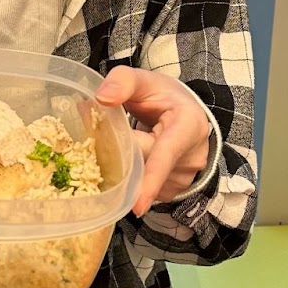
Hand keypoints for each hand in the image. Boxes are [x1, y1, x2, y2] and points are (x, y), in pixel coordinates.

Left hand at [95, 68, 211, 215]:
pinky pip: (142, 188)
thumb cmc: (164, 97)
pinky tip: (126, 161)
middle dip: (118, 159)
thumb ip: (123, 81)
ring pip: (141, 180)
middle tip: (96, 141)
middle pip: (144, 167)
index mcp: (188, 126)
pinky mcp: (171, 190)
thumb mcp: (145, 81)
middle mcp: (191, 157)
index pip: (165, 156)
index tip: (137, 206)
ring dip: (122, 168)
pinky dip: (129, 177)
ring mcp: (183, 178)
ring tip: (118, 145)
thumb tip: (101, 98)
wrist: (185, 113)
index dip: (150, 180)